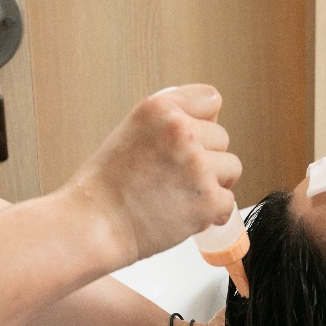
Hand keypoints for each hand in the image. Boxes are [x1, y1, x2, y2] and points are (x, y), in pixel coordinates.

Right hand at [64, 85, 241, 268]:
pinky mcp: (208, 200)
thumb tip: (206, 126)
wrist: (94, 226)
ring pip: (231, 168)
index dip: (204, 122)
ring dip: (214, 183)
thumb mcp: (131, 132)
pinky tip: (187, 214)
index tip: (194, 139)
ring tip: (182, 196)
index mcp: (160, 108)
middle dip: (207, 157)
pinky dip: (213, 212)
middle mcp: (182, 131)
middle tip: (178, 177)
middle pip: (222, 137)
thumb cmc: (106, 186)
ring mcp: (198, 166)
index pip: (210, 99)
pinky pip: (229, 201)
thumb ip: (167, 123)